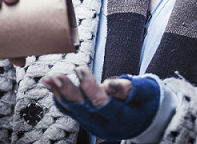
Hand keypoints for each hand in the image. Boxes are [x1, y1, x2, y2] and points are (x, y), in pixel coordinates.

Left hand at [41, 67, 159, 140]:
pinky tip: (50, 85)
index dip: (91, 89)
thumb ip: (130, 88)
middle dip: (69, 93)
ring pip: (74, 112)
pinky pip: (71, 111)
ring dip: (60, 94)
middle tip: (58, 76)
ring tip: (49, 79)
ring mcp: (95, 127)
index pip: (104, 106)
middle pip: (84, 111)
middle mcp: (106, 128)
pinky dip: (59, 97)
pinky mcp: (88, 122)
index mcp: (123, 120)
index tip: (80, 70)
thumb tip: (110, 85)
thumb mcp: (146, 92)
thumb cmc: (147, 101)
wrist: (147, 119)